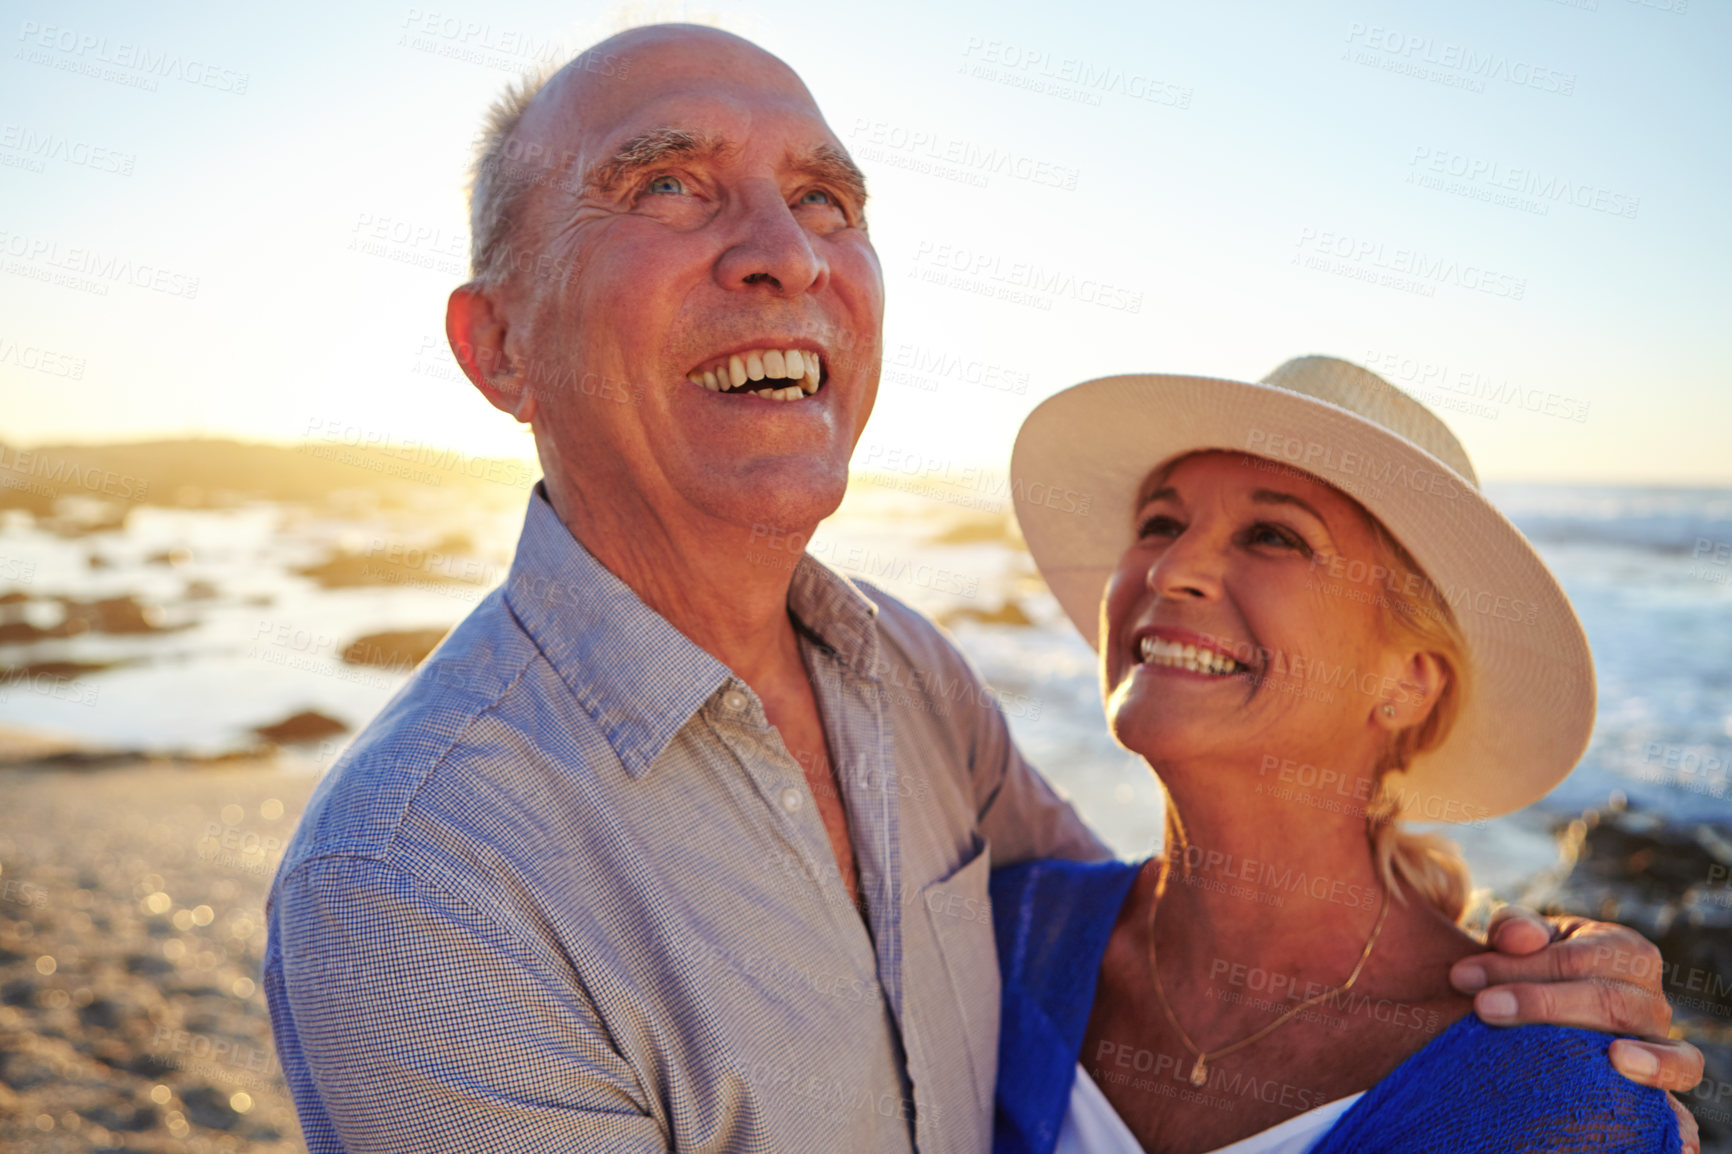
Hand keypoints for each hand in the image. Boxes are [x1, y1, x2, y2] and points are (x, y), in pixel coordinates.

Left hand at [1448, 907, 1702, 1152]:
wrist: (1549, 1005)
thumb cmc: (1535, 968)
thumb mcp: (1520, 940)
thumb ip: (1514, 929)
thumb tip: (1521, 939)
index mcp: (1621, 947)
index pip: (1571, 957)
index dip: (1515, 967)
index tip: (1463, 978)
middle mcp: (1647, 988)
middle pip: (1602, 995)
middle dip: (1537, 1000)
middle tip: (1481, 1007)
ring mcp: (1657, 1030)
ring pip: (1630, 1028)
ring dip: (1576, 1034)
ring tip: (1535, 1044)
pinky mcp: (1665, 1068)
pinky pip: (1683, 1068)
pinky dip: (1660, 1068)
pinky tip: (1620, 1066)